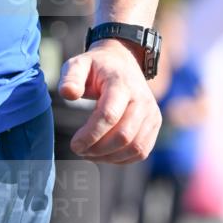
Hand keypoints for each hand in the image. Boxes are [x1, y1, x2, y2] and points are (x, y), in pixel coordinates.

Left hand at [58, 40, 161, 162]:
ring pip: (134, 147)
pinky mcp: (154, 125)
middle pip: (124, 136)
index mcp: (122, 84)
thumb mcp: (79, 65)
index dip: (91, 135)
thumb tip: (68, 94)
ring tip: (89, 153)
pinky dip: (121, 159)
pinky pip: (141, 151)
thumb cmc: (97, 67)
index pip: (109, 115)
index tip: (74, 145)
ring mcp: (152, 114)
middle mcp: (142, 100)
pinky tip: (104, 154)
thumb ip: (71, 77)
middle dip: (98, 149)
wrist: (123, 63)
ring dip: (109, 157)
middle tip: (79, 150)